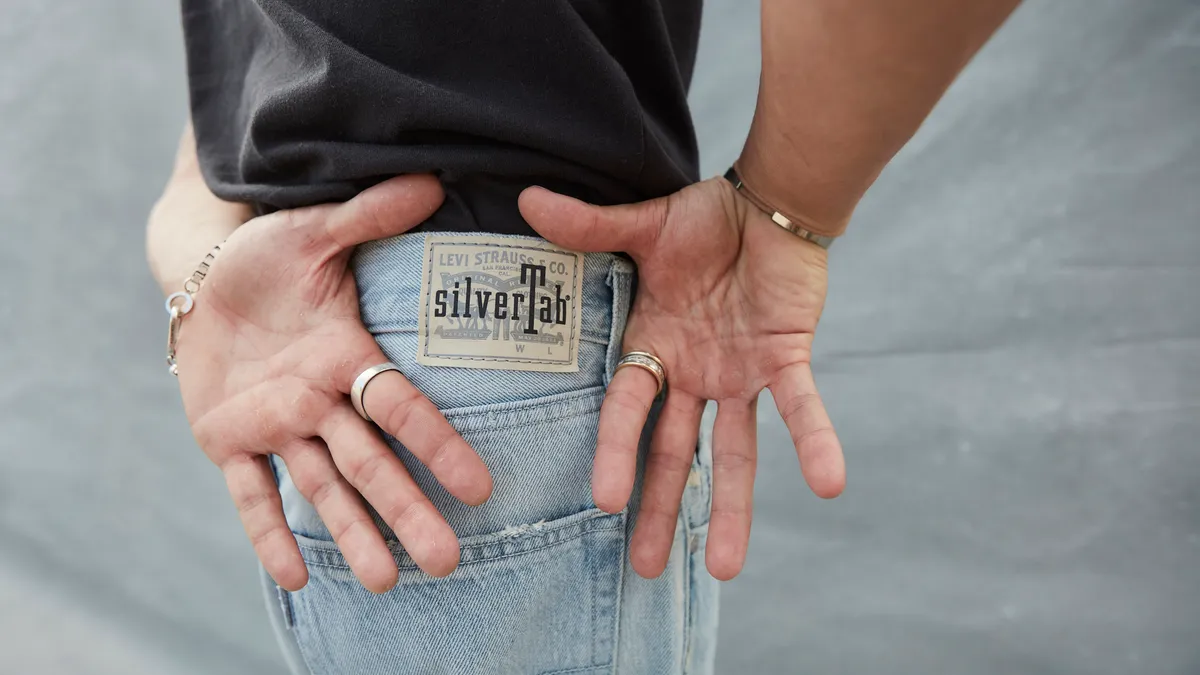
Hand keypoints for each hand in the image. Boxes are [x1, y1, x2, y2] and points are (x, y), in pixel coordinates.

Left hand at [176, 176, 492, 591]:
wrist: (203, 276)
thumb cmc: (267, 255)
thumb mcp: (313, 231)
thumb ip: (368, 215)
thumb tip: (430, 179)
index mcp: (349, 355)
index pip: (401, 407)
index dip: (437, 445)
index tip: (478, 487)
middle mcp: (322, 400)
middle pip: (371, 463)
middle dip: (407, 511)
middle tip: (445, 561)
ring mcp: (277, 423)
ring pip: (321, 485)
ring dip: (352, 532)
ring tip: (383, 582)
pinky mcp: (229, 438)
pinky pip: (251, 491)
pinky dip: (269, 531)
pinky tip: (296, 577)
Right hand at [519, 176, 845, 579]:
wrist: (769, 200)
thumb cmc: (704, 216)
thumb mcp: (644, 226)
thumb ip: (590, 227)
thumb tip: (527, 201)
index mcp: (652, 349)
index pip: (628, 410)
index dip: (617, 452)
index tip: (605, 501)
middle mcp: (692, 374)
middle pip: (673, 451)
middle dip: (661, 507)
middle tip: (646, 568)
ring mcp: (739, 374)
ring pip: (733, 452)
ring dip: (729, 507)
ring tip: (723, 567)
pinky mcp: (785, 360)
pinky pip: (801, 407)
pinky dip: (815, 441)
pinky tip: (829, 483)